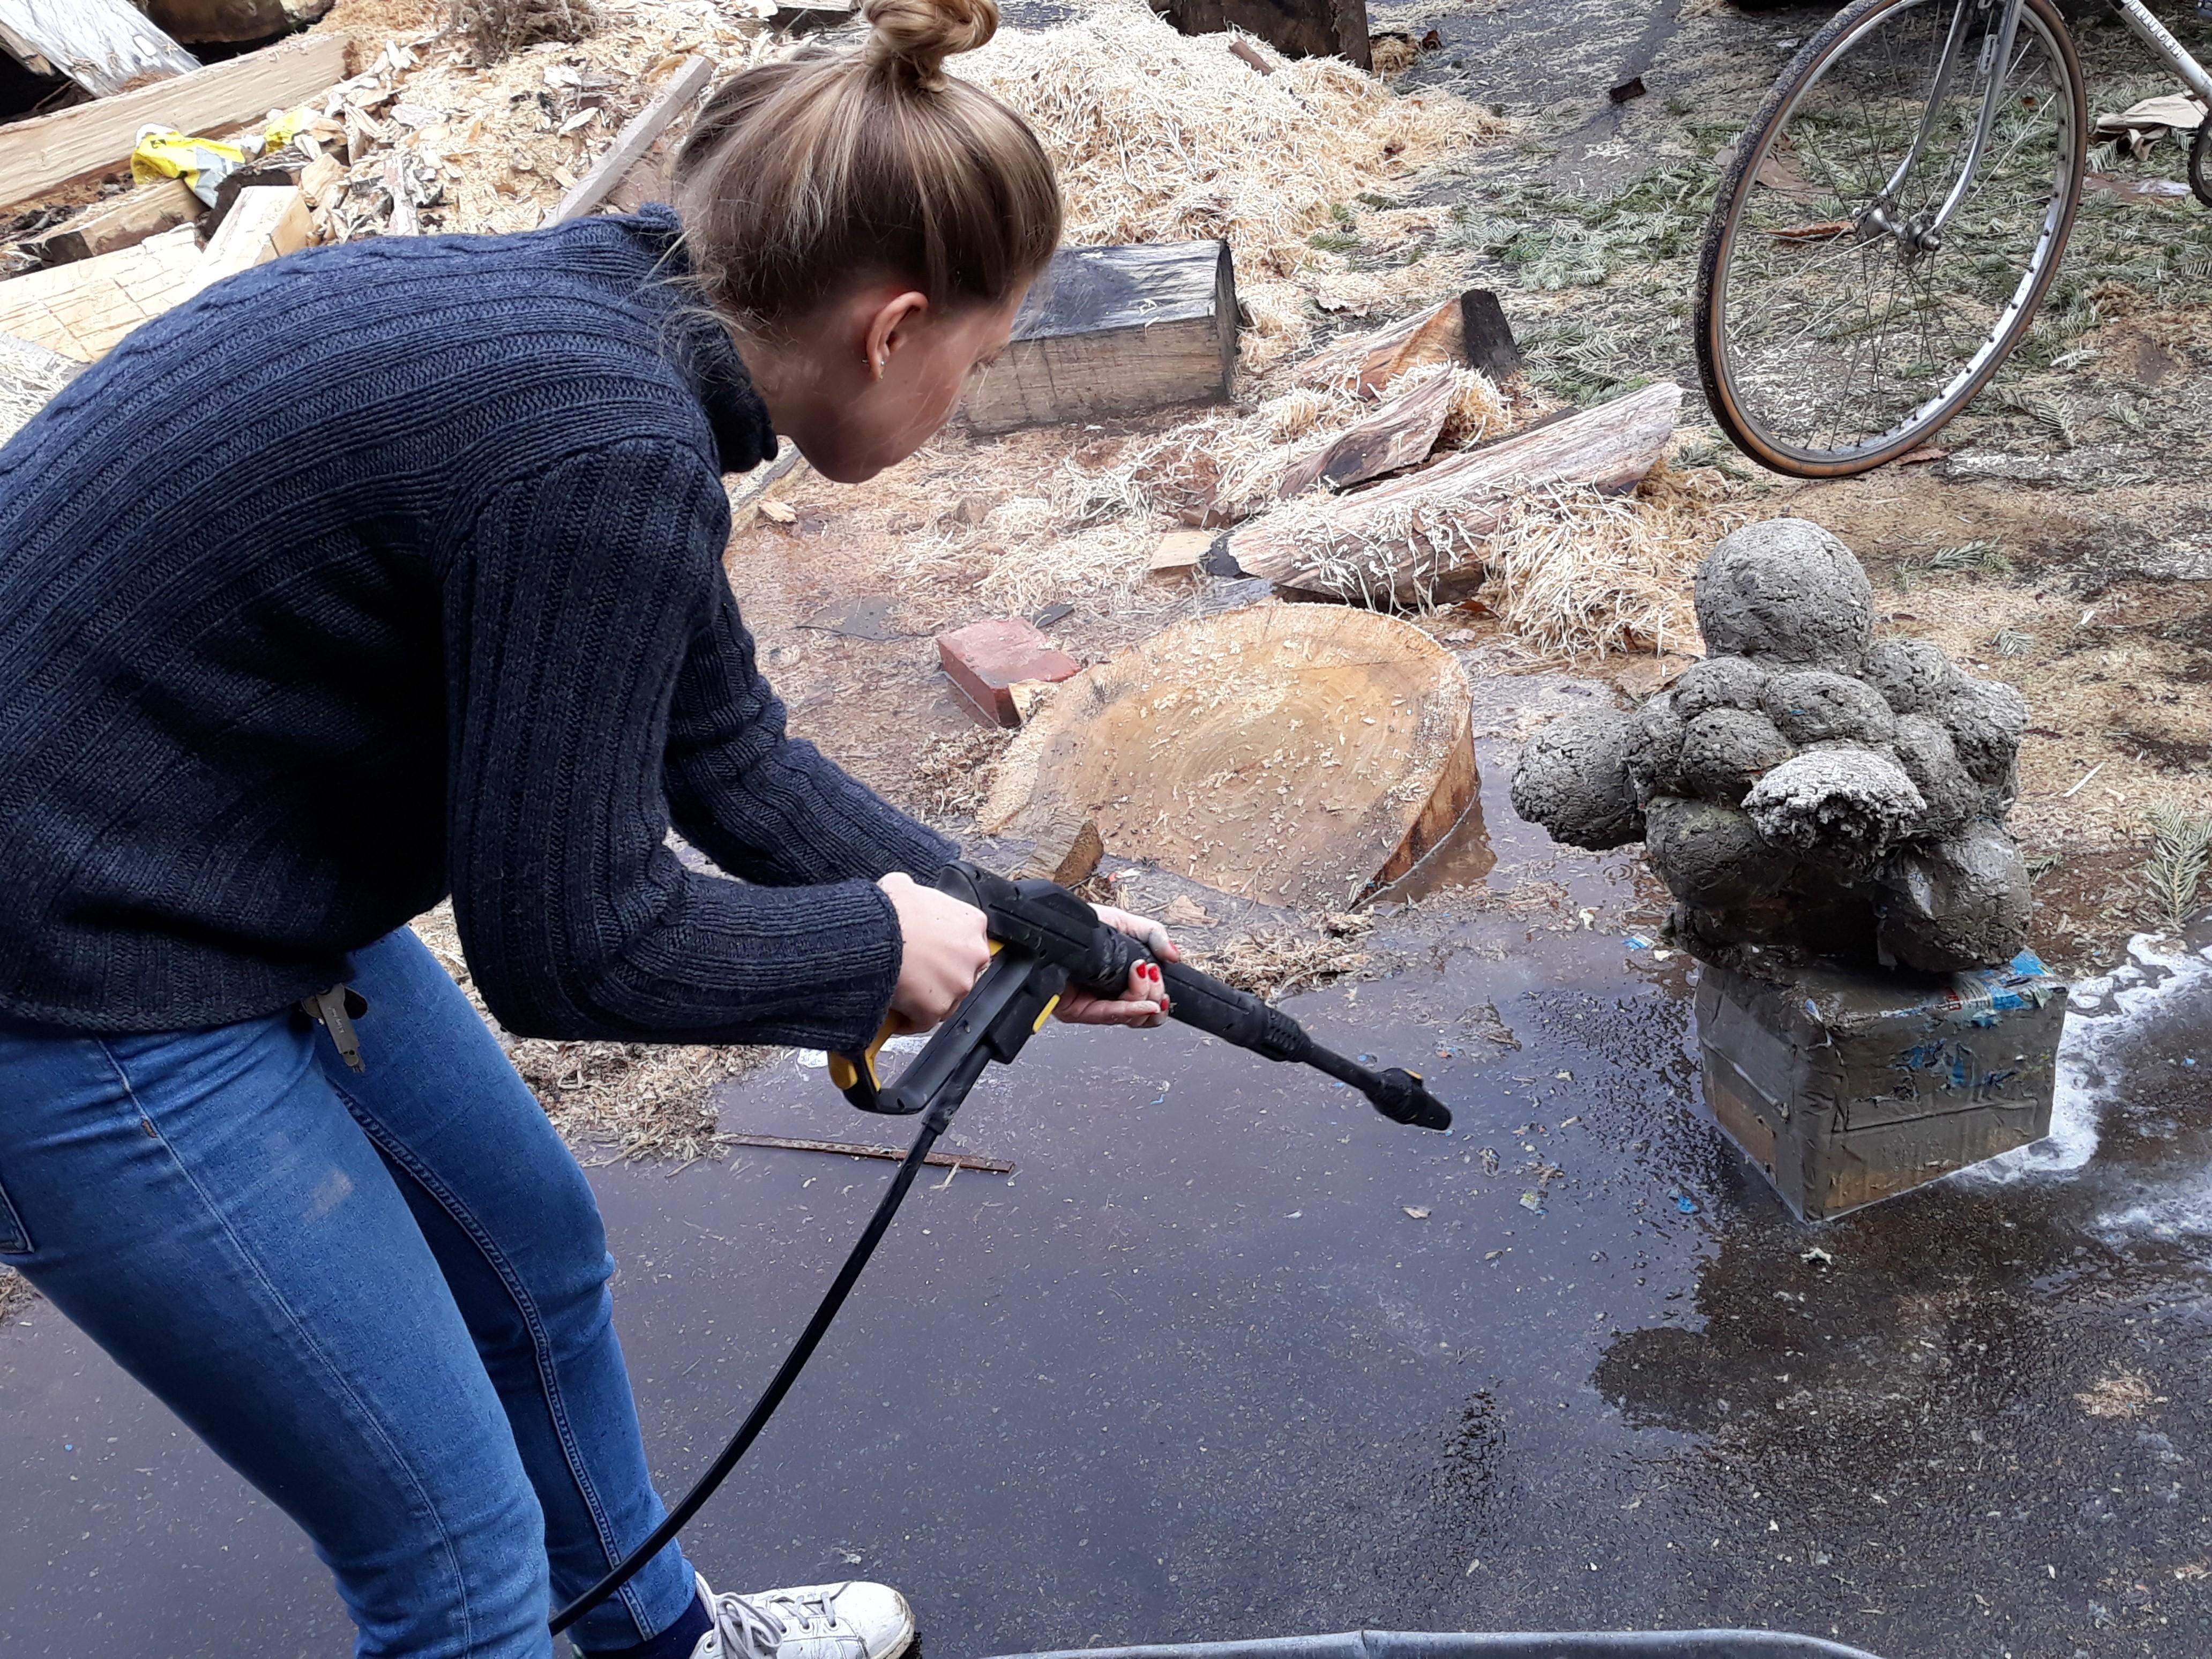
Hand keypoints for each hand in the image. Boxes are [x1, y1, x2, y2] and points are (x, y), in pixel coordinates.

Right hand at [879, 872, 990, 1030]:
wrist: (873, 935)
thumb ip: (918, 896)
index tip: (934, 955)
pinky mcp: (938, 1008)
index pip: (967, 943)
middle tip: (917, 974)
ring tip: (904, 993)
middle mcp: (973, 954)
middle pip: (961, 972)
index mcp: (972, 922)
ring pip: (947, 999)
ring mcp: (959, 983)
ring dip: (928, 998)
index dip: (947, 951)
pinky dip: (910, 1020)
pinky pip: (925, 1021)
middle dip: (941, 976)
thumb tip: (907, 894)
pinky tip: (896, 1014)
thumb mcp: (905, 886)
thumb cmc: (888, 911)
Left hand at [1056, 905, 1180, 1028]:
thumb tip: (1174, 956)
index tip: (1159, 973)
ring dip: (1145, 997)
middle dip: (1155, 993)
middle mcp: (1109, 997)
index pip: (1149, 1003)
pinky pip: (1108, 1016)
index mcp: (1122, 981)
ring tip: (1143, 974)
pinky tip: (1143, 1003)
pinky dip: (1130, 1009)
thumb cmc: (1083, 924)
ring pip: (1131, 1018)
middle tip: (1149, 971)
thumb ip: (1154, 936)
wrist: (1054, 924)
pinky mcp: (1077, 1011)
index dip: (1161, 995)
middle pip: (1145, 1016)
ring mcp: (1094, 1006)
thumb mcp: (1125, 923)